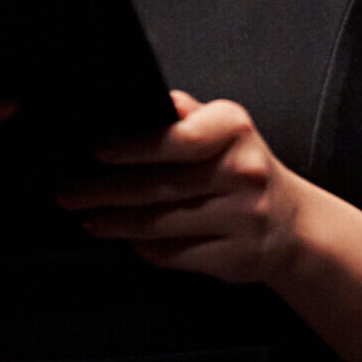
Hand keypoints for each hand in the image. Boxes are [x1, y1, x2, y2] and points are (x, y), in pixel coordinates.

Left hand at [60, 89, 308, 283]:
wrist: (294, 226)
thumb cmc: (241, 168)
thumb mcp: (223, 128)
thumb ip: (183, 114)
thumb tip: (137, 103)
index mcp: (234, 131)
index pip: (177, 138)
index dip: (132, 147)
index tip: (94, 151)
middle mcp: (242, 173)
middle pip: (157, 186)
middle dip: (103, 191)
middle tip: (67, 191)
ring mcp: (243, 220)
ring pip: (160, 224)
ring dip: (114, 222)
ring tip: (86, 216)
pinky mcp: (236, 258)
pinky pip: (175, 255)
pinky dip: (144, 248)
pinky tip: (127, 239)